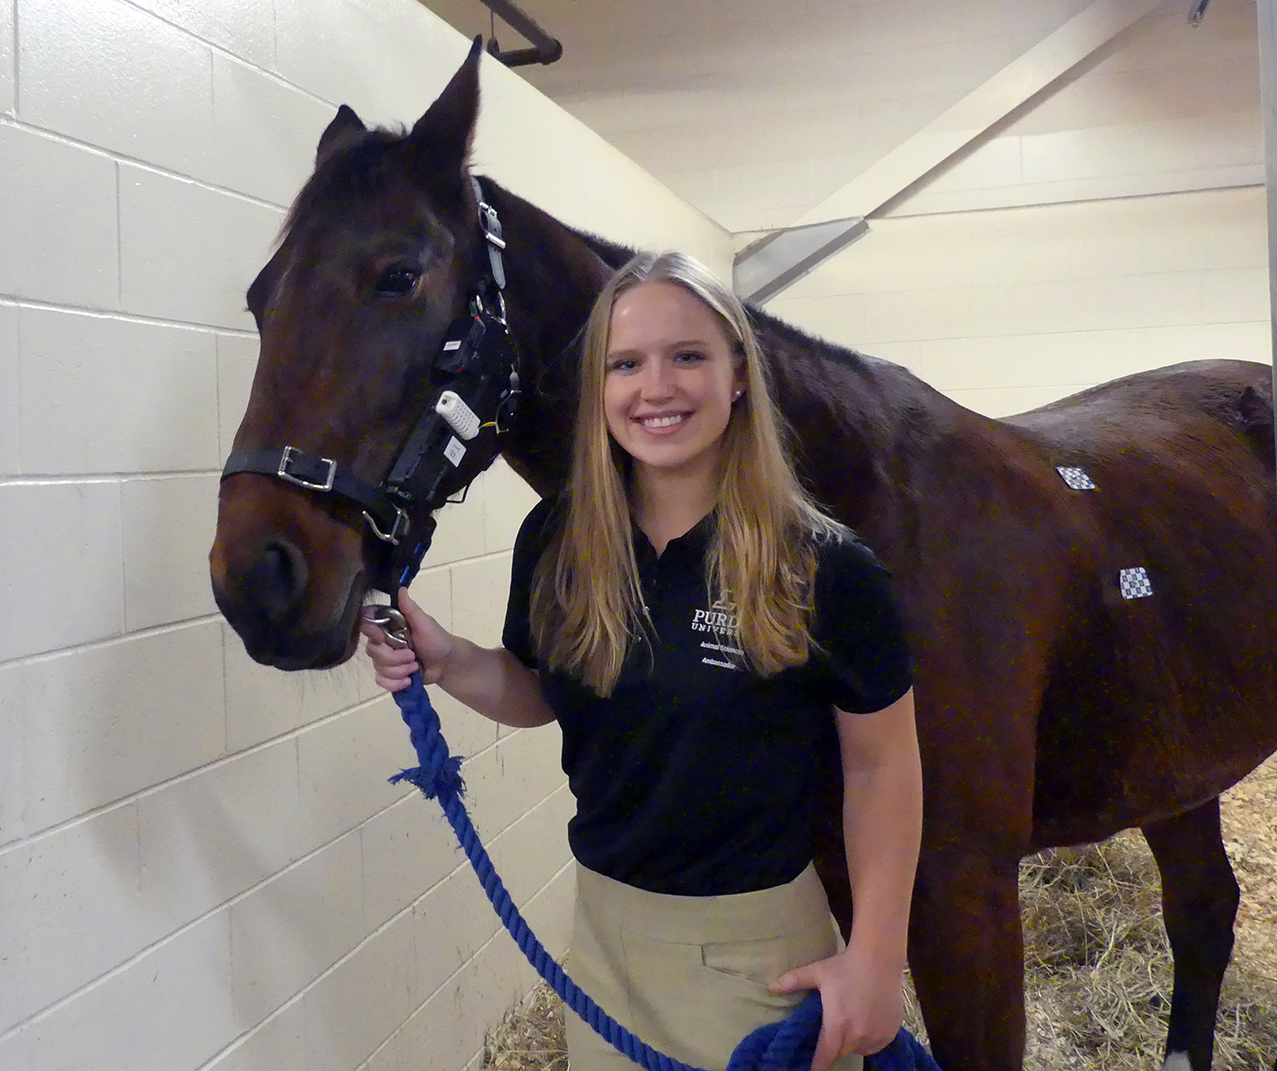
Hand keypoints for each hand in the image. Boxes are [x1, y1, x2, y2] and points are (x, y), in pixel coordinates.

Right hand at [359, 587, 455, 691]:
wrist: (446, 664)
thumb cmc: (437, 640)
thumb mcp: (425, 623)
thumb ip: (410, 608)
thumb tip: (400, 588)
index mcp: (389, 626)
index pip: (367, 623)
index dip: (370, 631)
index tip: (382, 636)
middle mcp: (383, 641)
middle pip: (372, 651)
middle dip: (394, 658)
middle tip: (412, 657)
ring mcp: (385, 659)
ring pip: (378, 668)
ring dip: (399, 671)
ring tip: (415, 667)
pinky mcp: (389, 675)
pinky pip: (381, 682)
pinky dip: (395, 684)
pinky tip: (408, 681)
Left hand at [771, 949, 903, 1069]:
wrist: (879, 958)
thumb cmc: (845, 965)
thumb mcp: (817, 972)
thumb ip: (793, 981)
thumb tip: (771, 986)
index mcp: (837, 1024)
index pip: (824, 1057)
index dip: (816, 1065)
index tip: (811, 1068)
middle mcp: (857, 1035)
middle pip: (841, 1053)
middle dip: (833, 1047)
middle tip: (831, 1033)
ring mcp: (876, 1035)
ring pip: (859, 1050)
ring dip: (852, 1043)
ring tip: (849, 1023)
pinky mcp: (890, 1033)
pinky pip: (876, 1046)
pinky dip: (869, 1040)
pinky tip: (865, 1022)